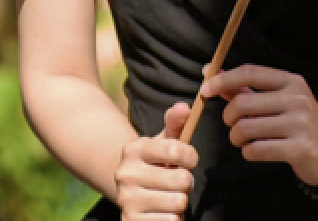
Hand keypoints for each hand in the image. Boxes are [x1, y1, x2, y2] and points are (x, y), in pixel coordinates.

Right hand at [114, 101, 197, 220]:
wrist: (130, 193)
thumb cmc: (155, 164)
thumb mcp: (163, 142)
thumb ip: (176, 123)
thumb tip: (186, 107)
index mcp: (134, 150)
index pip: (176, 150)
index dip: (191, 156)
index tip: (188, 159)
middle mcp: (126, 174)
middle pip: (181, 180)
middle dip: (186, 182)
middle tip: (177, 182)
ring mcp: (127, 200)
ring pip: (179, 203)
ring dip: (181, 201)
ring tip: (169, 196)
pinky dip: (174, 218)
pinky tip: (163, 212)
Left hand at [201, 64, 317, 185]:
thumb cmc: (298, 122)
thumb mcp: (278, 99)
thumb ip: (245, 87)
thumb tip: (212, 72)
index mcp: (291, 81)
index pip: (250, 72)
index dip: (223, 80)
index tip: (207, 89)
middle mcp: (297, 99)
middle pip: (243, 103)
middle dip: (228, 117)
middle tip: (232, 124)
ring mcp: (300, 124)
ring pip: (246, 128)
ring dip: (236, 137)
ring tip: (242, 139)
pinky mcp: (300, 149)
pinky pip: (257, 150)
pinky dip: (248, 152)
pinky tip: (254, 151)